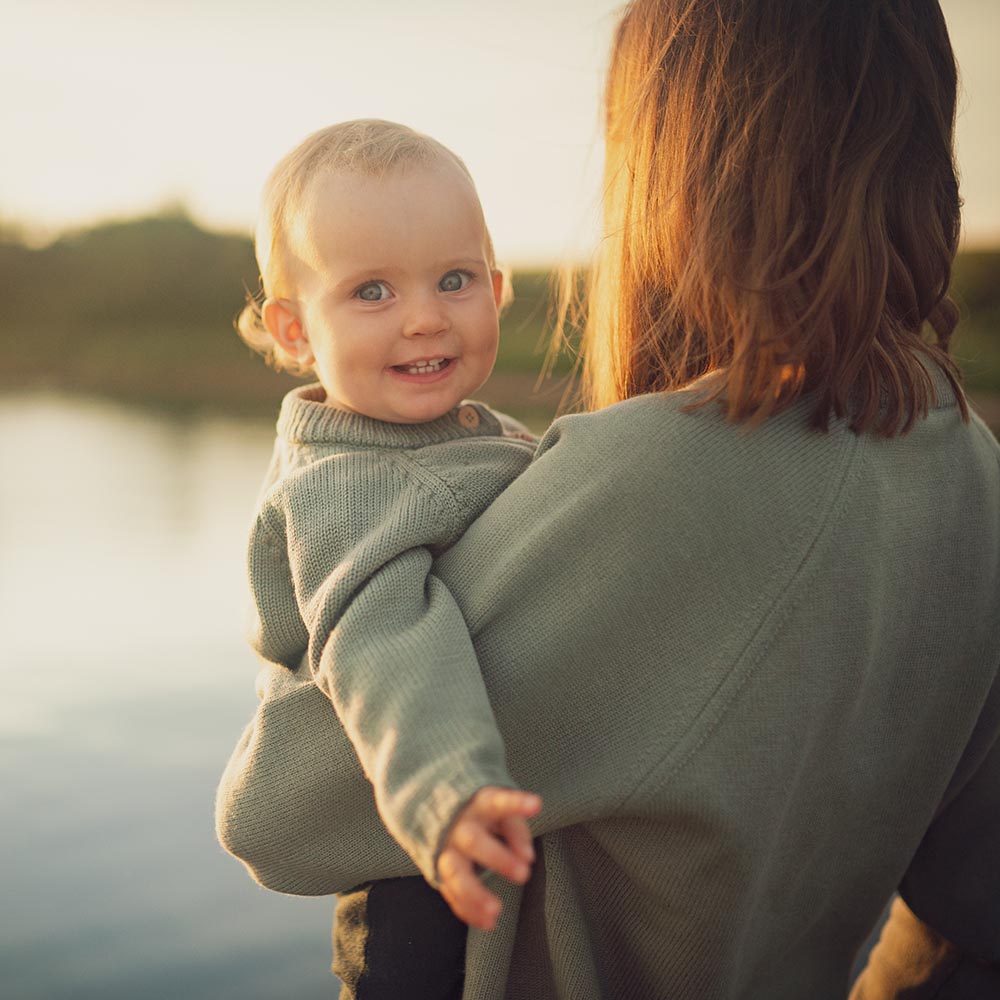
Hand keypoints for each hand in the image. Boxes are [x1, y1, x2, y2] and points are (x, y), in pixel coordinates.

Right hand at [436, 786, 541, 930]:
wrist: (436, 811)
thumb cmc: (480, 812)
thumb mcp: (500, 810)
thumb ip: (517, 831)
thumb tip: (527, 859)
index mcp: (477, 804)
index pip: (497, 801)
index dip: (515, 803)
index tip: (535, 804)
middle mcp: (458, 825)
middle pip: (473, 841)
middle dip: (498, 858)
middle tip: (524, 874)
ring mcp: (444, 848)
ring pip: (454, 872)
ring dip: (474, 894)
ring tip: (496, 913)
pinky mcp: (437, 870)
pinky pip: (450, 892)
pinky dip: (468, 910)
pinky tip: (487, 922)